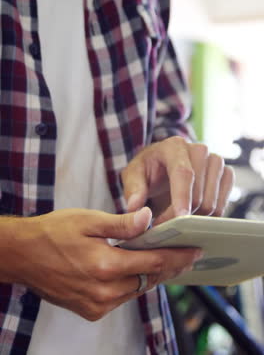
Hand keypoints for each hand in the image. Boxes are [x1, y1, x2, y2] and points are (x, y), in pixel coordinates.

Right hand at [3, 208, 201, 320]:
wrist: (23, 256)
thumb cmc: (53, 232)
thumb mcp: (88, 220)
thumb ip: (121, 223)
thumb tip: (148, 218)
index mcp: (105, 266)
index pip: (153, 262)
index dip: (177, 256)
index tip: (196, 250)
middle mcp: (104, 292)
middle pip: (149, 280)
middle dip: (171, 266)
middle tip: (188, 254)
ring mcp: (97, 305)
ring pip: (137, 290)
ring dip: (152, 275)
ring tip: (167, 259)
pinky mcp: (90, 311)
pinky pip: (122, 298)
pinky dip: (133, 284)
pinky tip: (137, 270)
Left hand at [122, 137, 234, 223]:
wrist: (163, 166)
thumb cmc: (147, 170)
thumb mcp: (132, 176)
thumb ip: (133, 190)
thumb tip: (136, 207)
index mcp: (175, 146)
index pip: (183, 173)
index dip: (183, 197)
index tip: (180, 217)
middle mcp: (200, 150)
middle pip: (200, 194)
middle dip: (181, 216)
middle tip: (163, 226)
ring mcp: (216, 161)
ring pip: (212, 203)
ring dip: (194, 219)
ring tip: (175, 220)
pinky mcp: (227, 174)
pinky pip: (222, 205)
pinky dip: (207, 217)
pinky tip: (192, 215)